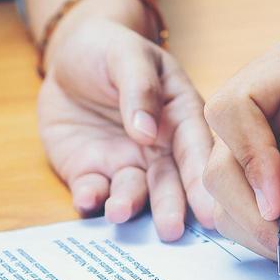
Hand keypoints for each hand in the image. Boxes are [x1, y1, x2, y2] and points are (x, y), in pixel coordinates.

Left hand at [37, 0, 216, 241]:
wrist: (68, 57)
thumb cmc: (109, 49)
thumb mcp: (127, 55)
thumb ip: (140, 89)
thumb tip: (146, 131)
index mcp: (179, 117)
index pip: (195, 150)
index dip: (202, 179)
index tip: (210, 209)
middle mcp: (158, 149)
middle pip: (169, 182)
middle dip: (170, 207)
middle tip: (171, 230)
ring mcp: (124, 164)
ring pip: (132, 192)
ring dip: (127, 205)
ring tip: (119, 212)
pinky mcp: (90, 172)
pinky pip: (92, 191)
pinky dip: (90, 198)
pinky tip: (86, 199)